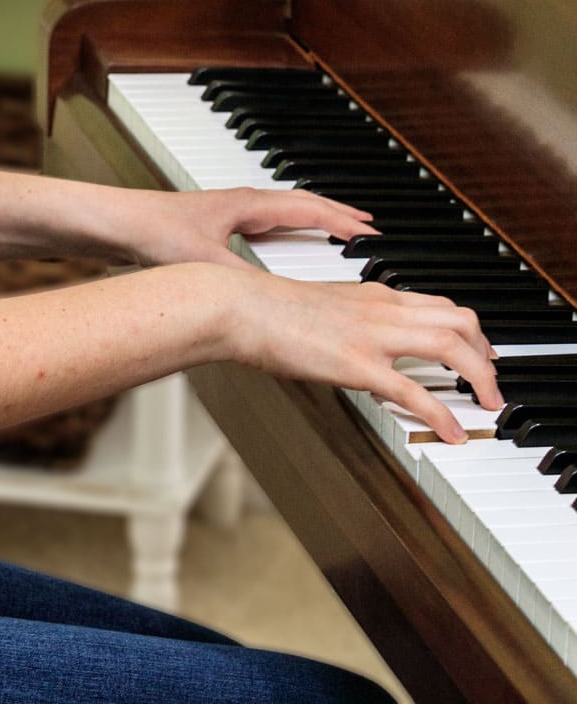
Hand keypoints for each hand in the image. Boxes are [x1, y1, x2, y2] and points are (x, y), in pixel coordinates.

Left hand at [113, 184, 374, 270]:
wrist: (116, 222)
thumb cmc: (153, 232)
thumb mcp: (206, 262)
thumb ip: (244, 280)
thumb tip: (277, 300)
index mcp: (248, 205)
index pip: (307, 208)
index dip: (342, 221)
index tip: (371, 232)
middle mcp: (241, 202)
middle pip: (301, 203)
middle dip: (336, 214)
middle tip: (366, 227)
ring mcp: (228, 211)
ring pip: (283, 212)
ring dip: (313, 220)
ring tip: (337, 232)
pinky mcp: (214, 224)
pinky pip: (266, 222)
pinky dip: (288, 230)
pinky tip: (286, 248)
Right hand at [221, 266, 503, 443]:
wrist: (240, 305)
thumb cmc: (268, 309)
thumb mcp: (322, 307)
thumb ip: (350, 320)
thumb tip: (359, 341)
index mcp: (374, 294)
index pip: (441, 305)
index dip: (471, 333)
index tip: (479, 355)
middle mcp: (382, 308)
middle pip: (461, 321)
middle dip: (487, 355)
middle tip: (490, 386)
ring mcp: (373, 335)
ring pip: (452, 347)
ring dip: (480, 378)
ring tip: (486, 406)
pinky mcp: (357, 364)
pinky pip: (414, 391)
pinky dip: (442, 415)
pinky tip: (451, 434)